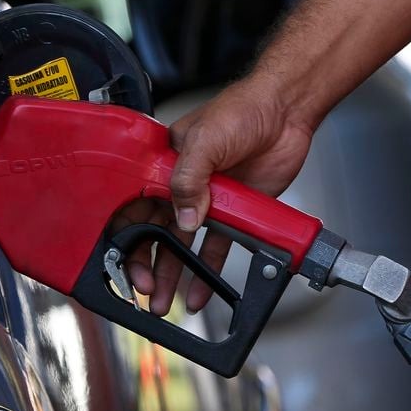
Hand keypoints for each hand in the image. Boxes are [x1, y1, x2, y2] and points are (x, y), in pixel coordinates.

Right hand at [126, 76, 316, 314]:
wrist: (286, 111)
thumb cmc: (243, 108)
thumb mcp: (206, 140)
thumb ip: (189, 179)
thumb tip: (184, 219)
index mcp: (163, 163)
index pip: (133, 204)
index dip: (125, 234)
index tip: (124, 261)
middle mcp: (181, 184)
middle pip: (153, 231)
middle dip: (145, 263)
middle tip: (145, 289)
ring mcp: (207, 200)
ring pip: (182, 245)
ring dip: (173, 274)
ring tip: (164, 302)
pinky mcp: (234, 212)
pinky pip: (216, 248)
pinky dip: (208, 272)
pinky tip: (201, 293)